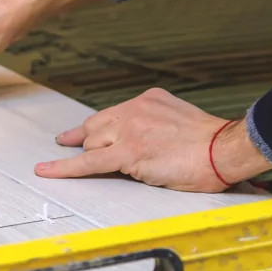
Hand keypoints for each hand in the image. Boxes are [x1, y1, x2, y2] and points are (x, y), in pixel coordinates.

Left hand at [34, 88, 271, 191]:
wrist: (224, 148)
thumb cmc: (212, 143)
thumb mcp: (180, 122)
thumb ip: (158, 126)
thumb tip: (148, 143)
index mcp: (148, 100)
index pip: (111, 115)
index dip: (94, 128)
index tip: (77, 134)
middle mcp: (134, 111)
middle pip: (96, 128)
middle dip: (86, 142)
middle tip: (67, 146)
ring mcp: (129, 131)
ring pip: (93, 146)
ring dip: (95, 159)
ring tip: (113, 169)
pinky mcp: (127, 154)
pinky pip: (88, 163)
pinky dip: (64, 167)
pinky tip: (46, 170)